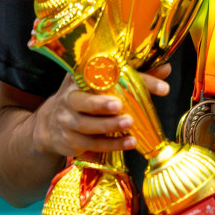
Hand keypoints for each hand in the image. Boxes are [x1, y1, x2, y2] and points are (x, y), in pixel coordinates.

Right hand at [31, 63, 170, 157]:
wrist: (48, 124)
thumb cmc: (84, 96)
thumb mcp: (102, 82)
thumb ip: (134, 76)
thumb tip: (166, 69)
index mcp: (78, 78)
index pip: (102, 75)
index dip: (130, 77)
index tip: (159, 85)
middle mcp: (68, 99)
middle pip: (81, 102)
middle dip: (100, 105)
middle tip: (120, 106)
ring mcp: (66, 123)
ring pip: (87, 127)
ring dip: (110, 129)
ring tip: (131, 130)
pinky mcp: (69, 143)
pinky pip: (90, 145)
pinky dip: (110, 145)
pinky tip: (128, 143)